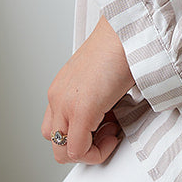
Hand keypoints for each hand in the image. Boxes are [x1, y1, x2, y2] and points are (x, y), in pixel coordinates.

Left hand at [42, 16, 138, 164]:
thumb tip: (107, 119)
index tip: (104, 125)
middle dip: (82, 147)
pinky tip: (114, 134)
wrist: (127, 30)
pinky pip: (78, 150)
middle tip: (106, 133)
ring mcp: (65, 104)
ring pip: (62, 151)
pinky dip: (97, 151)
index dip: (81, 134)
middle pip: (54, 142)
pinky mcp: (81, 110)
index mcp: (61, 88)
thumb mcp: (99, 76)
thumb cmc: (121, 46)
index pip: (56, 127)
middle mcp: (57, 97)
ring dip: (87, 151)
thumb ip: (95, 98)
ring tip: (110, 133)